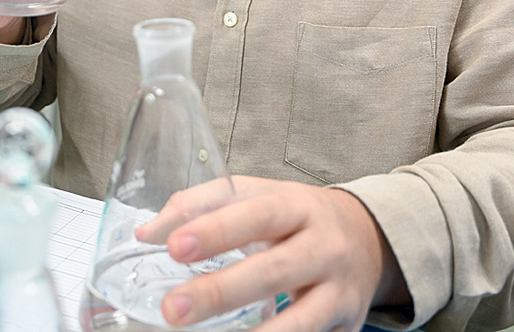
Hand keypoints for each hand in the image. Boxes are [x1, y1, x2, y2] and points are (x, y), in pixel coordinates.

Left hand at [136, 176, 409, 331]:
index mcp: (297, 205)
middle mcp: (323, 246)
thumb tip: (146, 233)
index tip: (174, 246)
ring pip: (300, 319)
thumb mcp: (258, 196)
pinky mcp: (348, 326)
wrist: (367, 238)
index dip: (216, 229)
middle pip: (273, 269)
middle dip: (221, 291)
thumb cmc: (297, 217)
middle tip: (173, 307)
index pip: (255, 213)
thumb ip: (203, 206)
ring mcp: (339, 291)